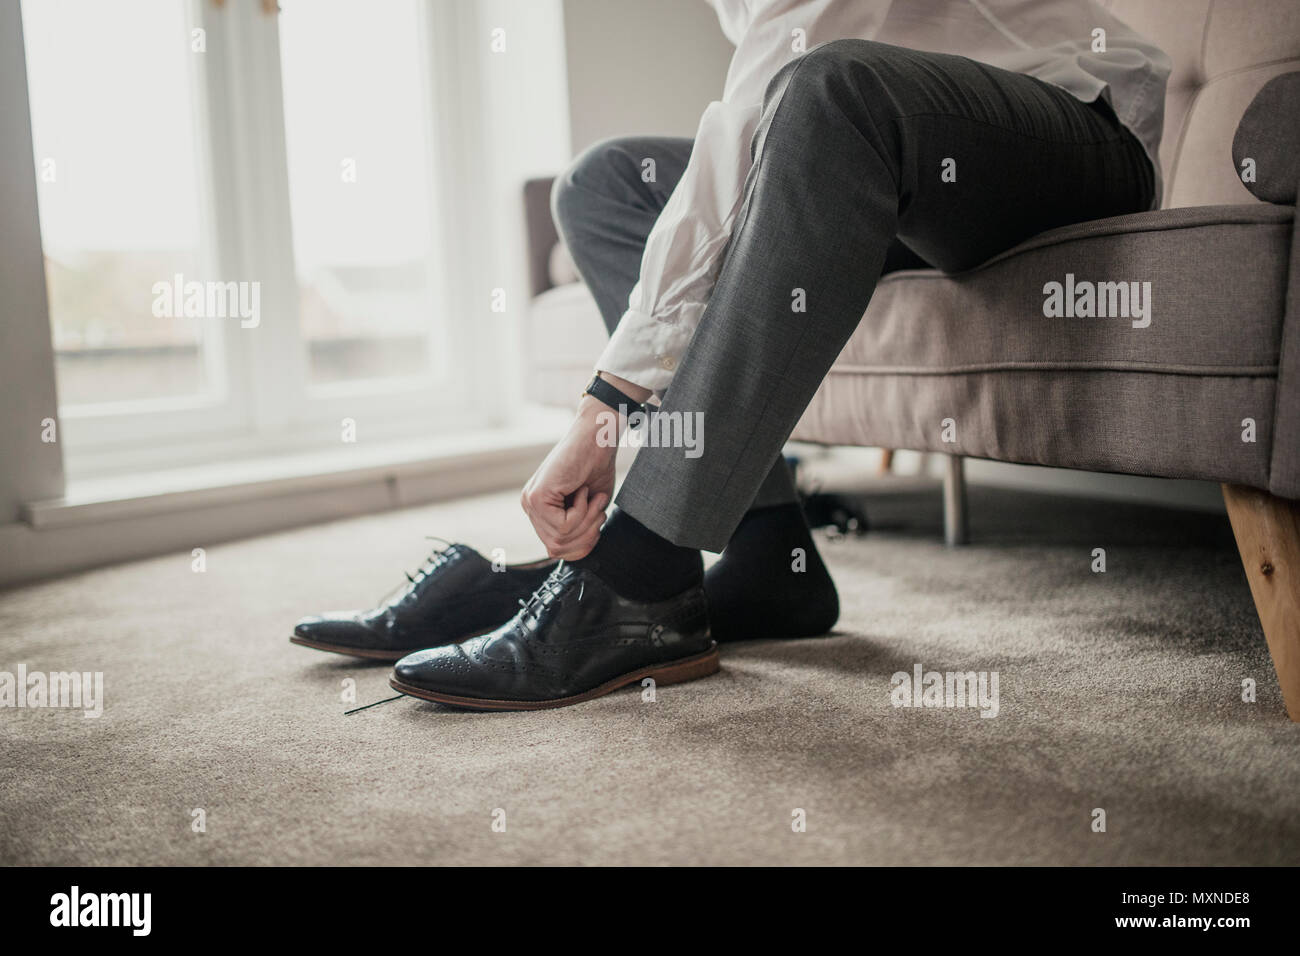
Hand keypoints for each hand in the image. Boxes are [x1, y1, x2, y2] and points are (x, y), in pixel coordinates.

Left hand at [521, 396, 617, 559]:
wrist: (597, 437)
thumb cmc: (596, 467)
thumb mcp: (589, 509)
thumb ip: (579, 532)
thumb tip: (577, 553)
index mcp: (541, 510)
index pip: (557, 549)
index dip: (583, 544)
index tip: (598, 521)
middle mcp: (530, 506)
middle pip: (557, 549)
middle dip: (587, 535)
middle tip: (599, 509)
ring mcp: (530, 502)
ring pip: (560, 539)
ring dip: (587, 521)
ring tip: (593, 498)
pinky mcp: (537, 497)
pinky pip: (563, 526)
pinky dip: (582, 512)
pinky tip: (582, 490)